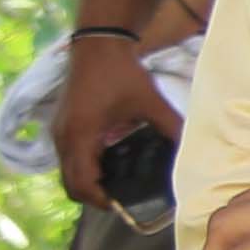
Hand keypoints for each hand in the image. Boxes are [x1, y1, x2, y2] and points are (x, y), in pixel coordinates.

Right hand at [52, 28, 185, 212]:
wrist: (97, 44)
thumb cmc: (121, 72)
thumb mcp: (151, 101)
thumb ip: (171, 127)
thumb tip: (191, 149)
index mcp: (81, 134)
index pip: (81, 182)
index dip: (100, 199)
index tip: (122, 205)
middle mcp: (63, 136)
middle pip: (70, 184)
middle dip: (93, 196)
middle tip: (121, 199)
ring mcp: (59, 131)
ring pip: (66, 171)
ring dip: (87, 182)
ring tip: (117, 184)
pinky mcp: (61, 125)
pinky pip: (67, 157)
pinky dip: (83, 167)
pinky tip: (108, 163)